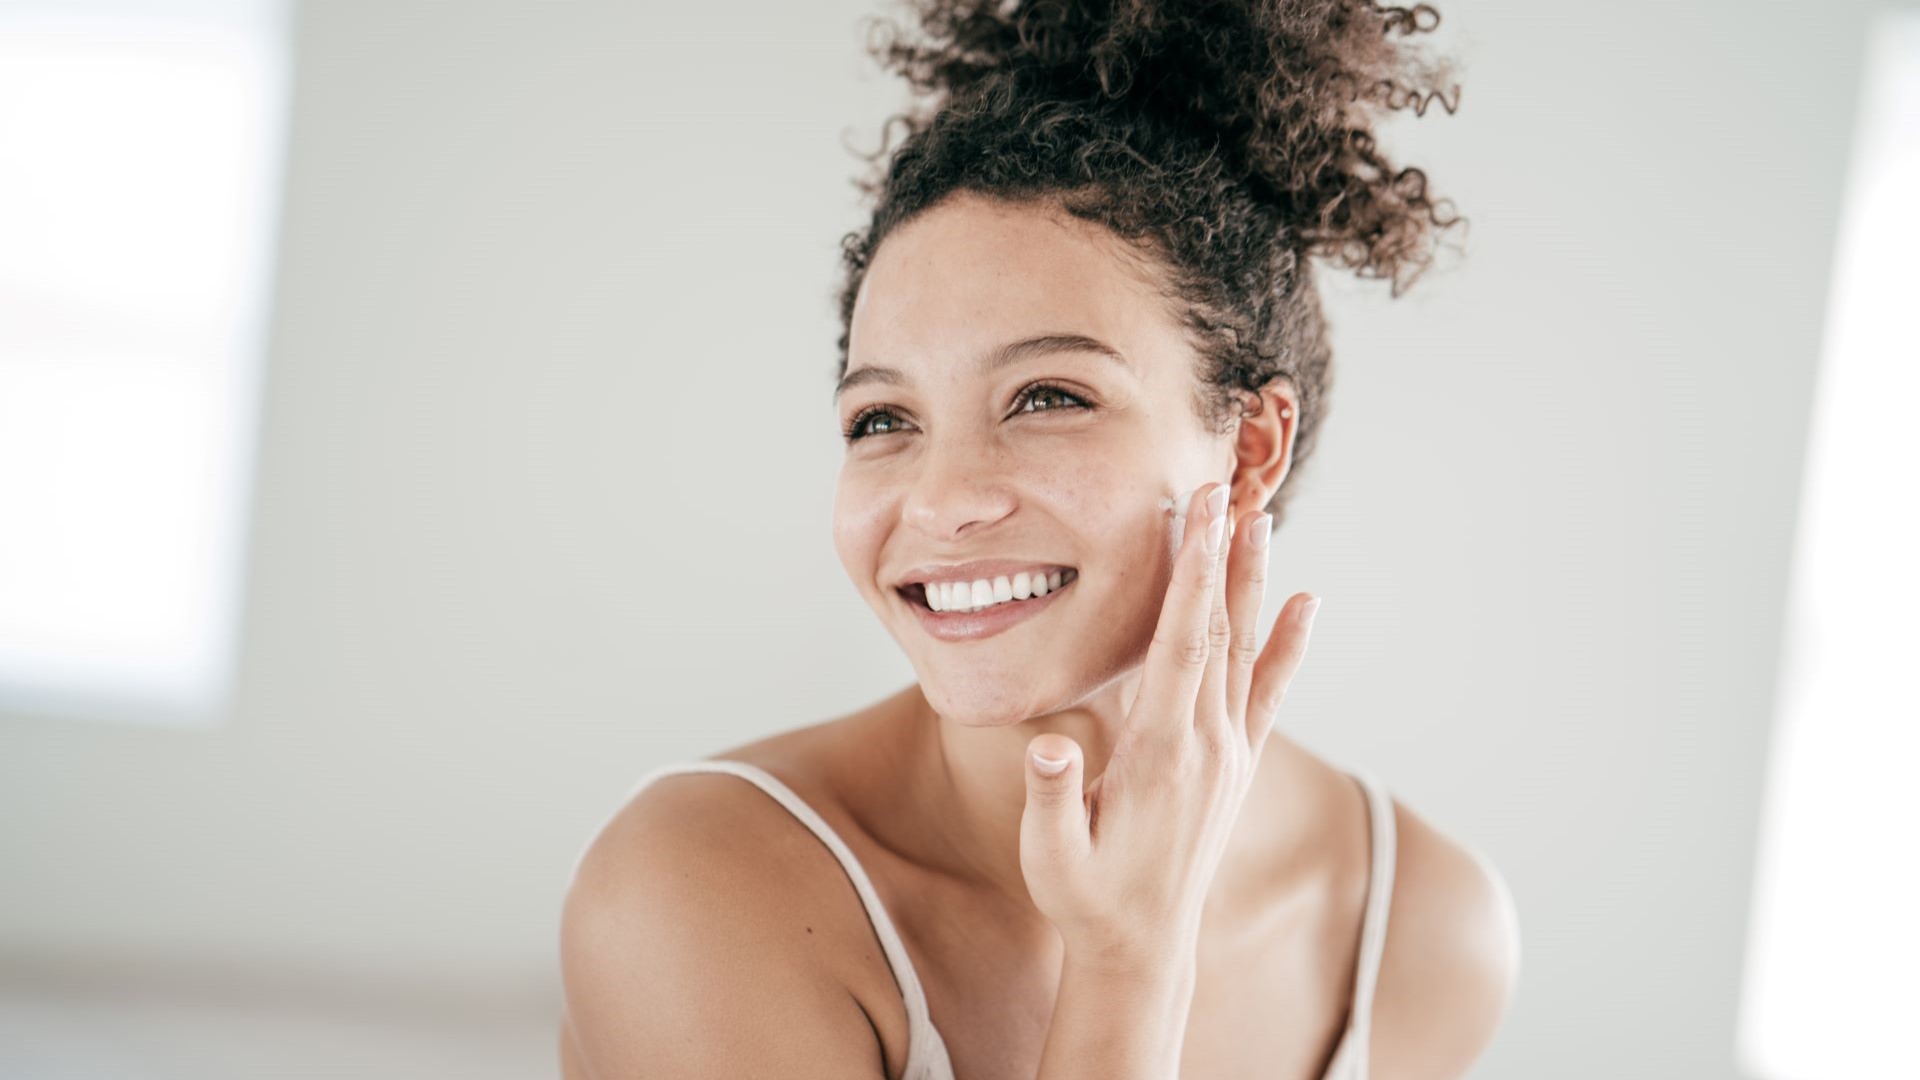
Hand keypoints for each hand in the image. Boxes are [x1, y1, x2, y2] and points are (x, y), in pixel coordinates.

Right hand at [1018, 480, 1321, 971]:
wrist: (1143, 947)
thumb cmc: (1085, 897)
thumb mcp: (1051, 857)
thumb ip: (1050, 801)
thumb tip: (1045, 749)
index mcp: (1161, 754)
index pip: (1181, 646)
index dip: (1192, 576)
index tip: (1198, 516)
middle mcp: (1207, 745)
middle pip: (1220, 631)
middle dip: (1223, 555)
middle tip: (1227, 487)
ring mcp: (1229, 753)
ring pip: (1247, 650)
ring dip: (1254, 582)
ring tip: (1260, 518)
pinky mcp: (1237, 763)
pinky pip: (1270, 691)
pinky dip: (1291, 644)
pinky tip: (1308, 603)